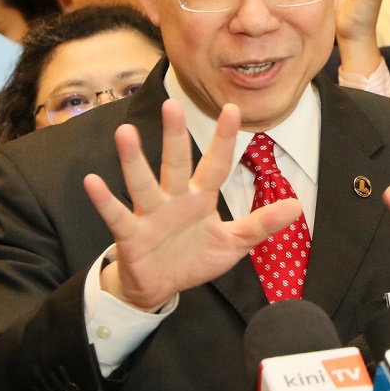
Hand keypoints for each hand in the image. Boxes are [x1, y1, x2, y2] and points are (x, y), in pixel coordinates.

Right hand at [83, 100, 302, 309]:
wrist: (160, 287)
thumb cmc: (194, 257)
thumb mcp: (233, 244)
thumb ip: (261, 224)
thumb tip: (297, 205)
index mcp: (201, 198)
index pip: (216, 164)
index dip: (225, 140)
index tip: (234, 109)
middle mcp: (174, 199)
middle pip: (176, 163)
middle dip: (175, 136)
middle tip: (173, 103)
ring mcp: (150, 214)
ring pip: (142, 183)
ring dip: (133, 160)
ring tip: (125, 133)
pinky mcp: (130, 234)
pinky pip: (116, 215)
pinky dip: (104, 200)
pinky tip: (92, 181)